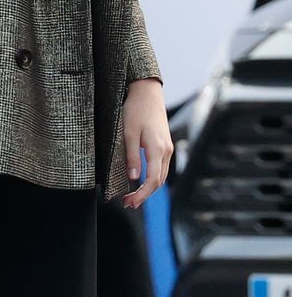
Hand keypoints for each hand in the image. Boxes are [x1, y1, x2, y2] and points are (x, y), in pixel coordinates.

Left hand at [122, 77, 172, 209]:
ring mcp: (167, 149)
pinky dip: (152, 178)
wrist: (148, 93)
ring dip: (148, 188)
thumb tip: (133, 178)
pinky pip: (160, 167)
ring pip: (161, 176)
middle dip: (144, 195)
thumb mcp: (128, 132)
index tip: (130, 202)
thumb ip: (131, 156)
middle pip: (158, 182)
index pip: (153, 180)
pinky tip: (140, 181)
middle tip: (128, 203)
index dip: (142, 194)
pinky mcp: (164, 145)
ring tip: (131, 196)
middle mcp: (166, 152)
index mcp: (158, 149)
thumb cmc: (135, 110)